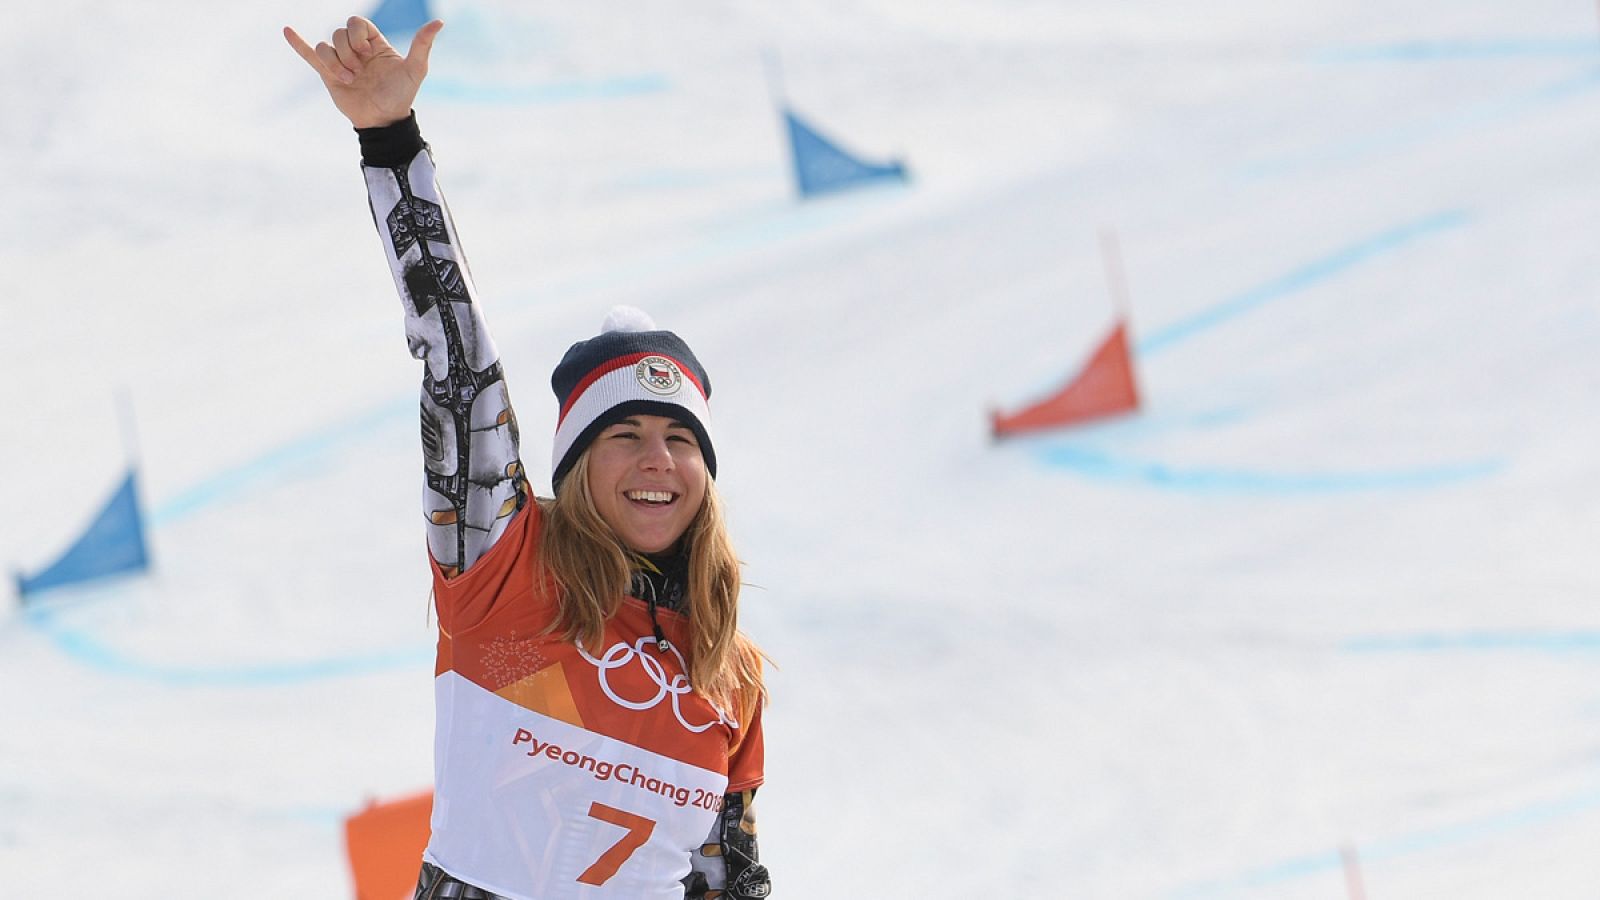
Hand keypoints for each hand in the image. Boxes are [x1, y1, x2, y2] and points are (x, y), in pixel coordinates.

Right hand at [283, 16, 443, 127]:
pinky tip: (287, 31)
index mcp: (374, 44)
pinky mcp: (328, 75)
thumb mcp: (415, 69)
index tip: (368, 53)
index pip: (357, 23)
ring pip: (326, 46)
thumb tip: (439, 22)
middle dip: (348, 52)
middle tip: (360, 72)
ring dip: (336, 63)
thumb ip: (423, 45)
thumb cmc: (401, 96)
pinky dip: (298, 44)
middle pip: (339, 33)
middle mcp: (356, 50)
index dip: (358, 35)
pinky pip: (310, 54)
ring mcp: (340, 61)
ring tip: (350, 80)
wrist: (383, 121)